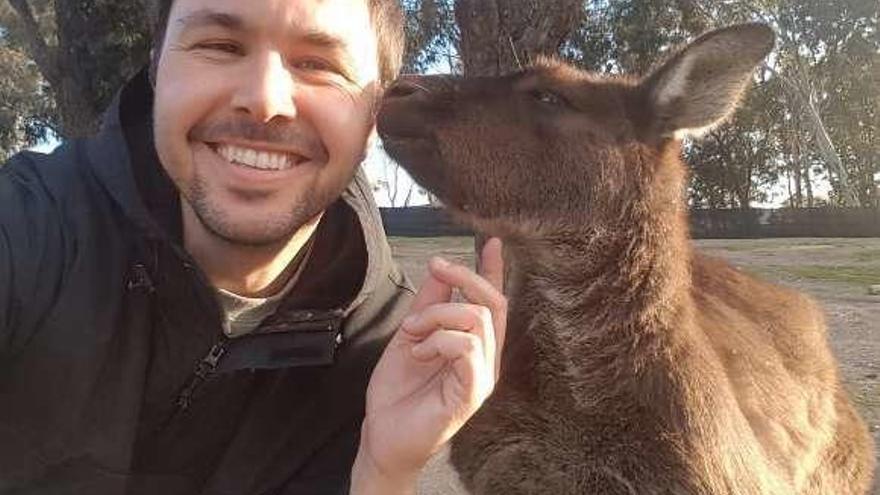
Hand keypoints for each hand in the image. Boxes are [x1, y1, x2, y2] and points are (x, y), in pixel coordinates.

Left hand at [351, 238, 506, 493]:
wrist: (383, 432)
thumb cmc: (398, 390)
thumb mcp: (411, 335)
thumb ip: (429, 304)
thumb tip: (442, 269)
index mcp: (473, 343)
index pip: (492, 301)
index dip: (493, 271)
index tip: (491, 241)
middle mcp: (485, 357)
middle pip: (492, 302)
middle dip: (463, 277)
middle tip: (436, 269)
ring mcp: (483, 375)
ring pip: (476, 318)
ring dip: (437, 316)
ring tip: (413, 334)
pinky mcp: (474, 391)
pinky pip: (468, 347)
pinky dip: (438, 341)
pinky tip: (419, 353)